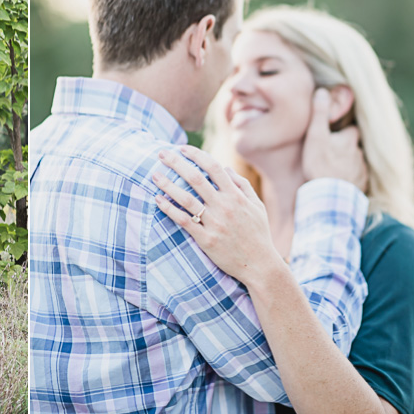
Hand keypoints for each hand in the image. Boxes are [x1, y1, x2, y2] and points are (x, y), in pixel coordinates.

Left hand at [152, 145, 285, 286]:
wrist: (260, 265)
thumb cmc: (258, 233)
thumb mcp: (257, 206)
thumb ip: (241, 185)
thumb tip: (225, 168)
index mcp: (236, 196)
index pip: (213, 168)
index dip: (196, 155)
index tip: (182, 148)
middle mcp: (224, 207)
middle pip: (195, 179)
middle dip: (176, 163)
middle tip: (161, 154)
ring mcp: (214, 223)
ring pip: (186, 199)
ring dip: (168, 185)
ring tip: (154, 176)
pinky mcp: (206, 239)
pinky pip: (184, 221)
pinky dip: (169, 209)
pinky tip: (158, 200)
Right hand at [302, 89, 367, 191]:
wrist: (329, 197)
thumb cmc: (320, 164)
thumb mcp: (316, 136)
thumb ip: (319, 114)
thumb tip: (322, 91)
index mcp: (349, 140)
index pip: (350, 130)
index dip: (342, 131)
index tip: (334, 134)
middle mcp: (359, 154)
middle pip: (353, 147)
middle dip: (345, 149)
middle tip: (331, 153)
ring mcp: (361, 171)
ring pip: (355, 163)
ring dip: (347, 165)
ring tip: (333, 170)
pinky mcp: (360, 187)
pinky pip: (356, 179)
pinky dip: (349, 179)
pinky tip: (338, 184)